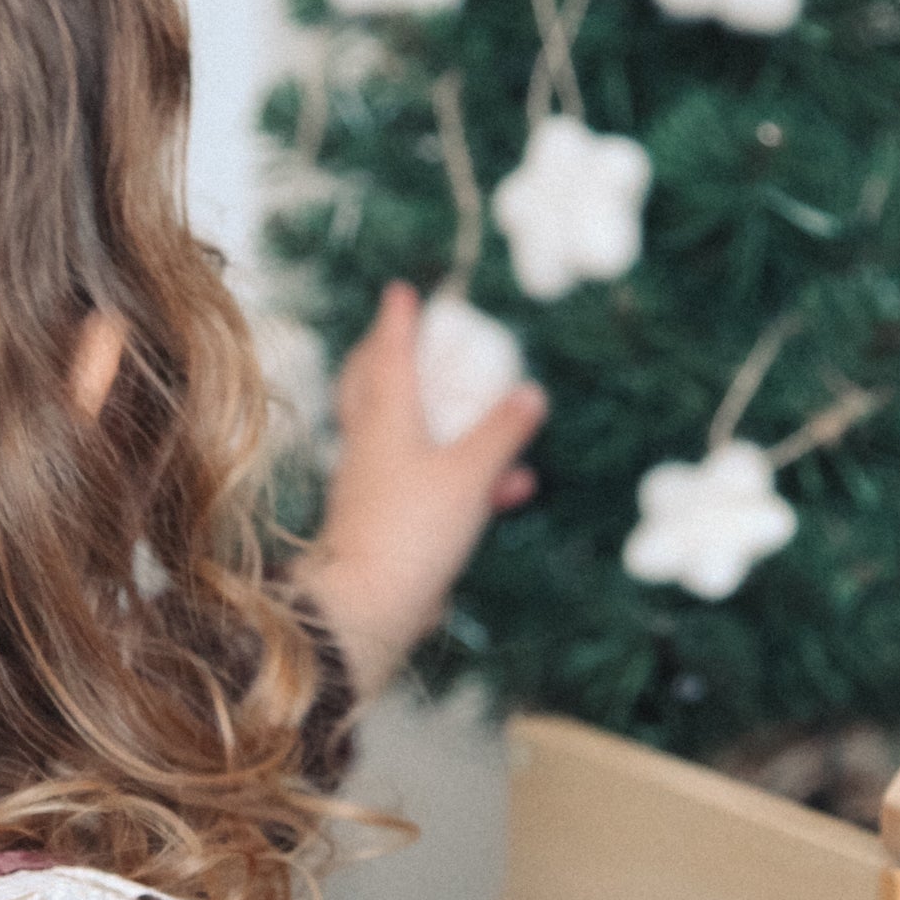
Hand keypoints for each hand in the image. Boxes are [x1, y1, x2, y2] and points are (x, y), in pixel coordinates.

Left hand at [297, 283, 546, 705]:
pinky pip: (427, 484)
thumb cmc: (411, 531)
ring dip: (440, 420)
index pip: (388, 356)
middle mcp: (370, 448)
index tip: (401, 291)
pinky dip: (463, 476)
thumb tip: (530, 393)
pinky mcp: (387, 525)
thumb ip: (500, 433)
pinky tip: (509, 488)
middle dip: (392, 360)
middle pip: (374, 389)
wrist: (369, 608)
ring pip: (404, 438)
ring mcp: (374, 488)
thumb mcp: (469, 475)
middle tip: (406, 337)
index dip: (397, 322)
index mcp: (383, 422)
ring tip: (484, 412)